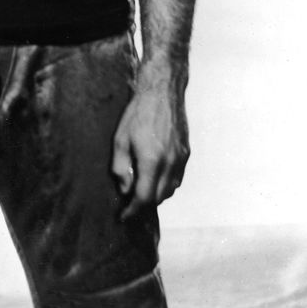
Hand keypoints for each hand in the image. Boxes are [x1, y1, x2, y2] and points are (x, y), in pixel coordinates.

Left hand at [111, 66, 189, 221]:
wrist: (162, 91)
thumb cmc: (138, 112)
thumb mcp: (120, 139)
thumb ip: (121, 168)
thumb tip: (125, 189)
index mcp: (152, 160)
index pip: (144, 198)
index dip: (132, 211)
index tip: (123, 217)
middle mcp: (170, 163)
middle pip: (158, 198)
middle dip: (143, 205)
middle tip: (129, 204)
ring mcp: (181, 159)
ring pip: (170, 191)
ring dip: (155, 196)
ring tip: (140, 191)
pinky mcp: (186, 153)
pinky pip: (177, 179)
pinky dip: (166, 185)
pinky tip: (154, 178)